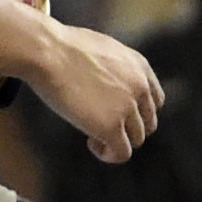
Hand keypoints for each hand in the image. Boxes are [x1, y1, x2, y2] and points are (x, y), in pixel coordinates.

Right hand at [28, 24, 161, 159]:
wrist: (47, 52)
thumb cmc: (62, 47)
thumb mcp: (102, 50)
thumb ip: (114, 68)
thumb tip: (107, 84)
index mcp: (140, 66)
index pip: (154, 101)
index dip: (136, 112)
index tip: (112, 112)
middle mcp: (140, 87)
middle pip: (148, 123)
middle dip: (126, 128)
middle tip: (99, 124)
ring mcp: (127, 107)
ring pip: (136, 139)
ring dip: (116, 141)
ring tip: (92, 135)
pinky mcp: (111, 126)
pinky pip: (121, 153)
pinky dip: (108, 154)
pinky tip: (91, 143)